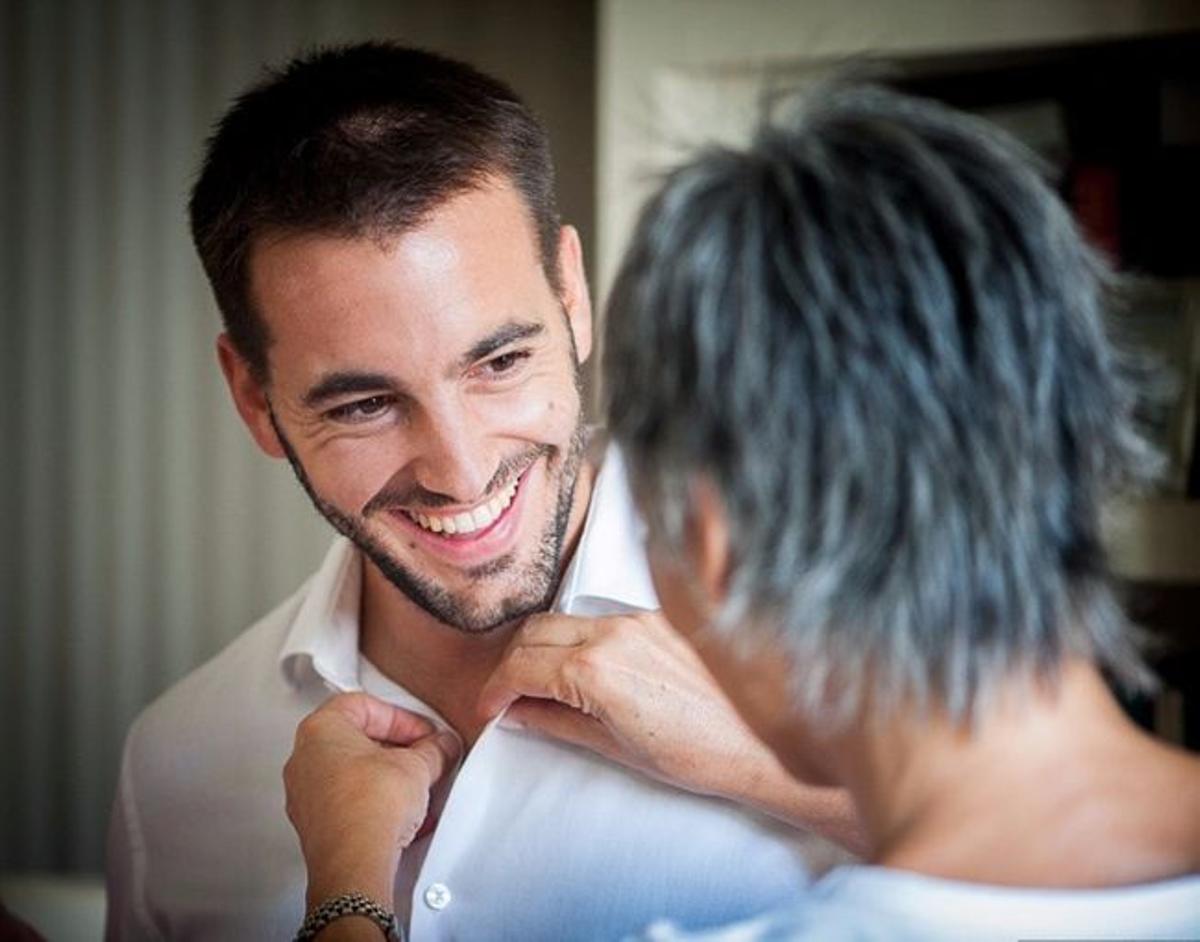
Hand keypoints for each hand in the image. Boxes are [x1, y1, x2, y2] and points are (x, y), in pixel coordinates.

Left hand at [283, 693, 460, 907]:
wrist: (355, 864)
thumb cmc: (369, 808)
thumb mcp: (417, 766)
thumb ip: (434, 750)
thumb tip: (441, 746)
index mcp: (320, 730)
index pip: (364, 705)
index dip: (401, 717)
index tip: (423, 733)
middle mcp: (304, 760)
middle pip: (357, 740)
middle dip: (397, 749)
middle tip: (423, 757)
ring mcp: (306, 795)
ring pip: (353, 774)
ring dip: (387, 778)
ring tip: (416, 788)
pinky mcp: (315, 826)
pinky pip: (349, 804)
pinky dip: (376, 804)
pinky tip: (403, 816)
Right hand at [477, 610, 772, 798]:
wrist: (752, 745)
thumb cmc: (690, 754)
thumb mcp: (609, 745)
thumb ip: (553, 721)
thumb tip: (518, 711)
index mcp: (596, 669)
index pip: (520, 664)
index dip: (495, 688)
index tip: (491, 707)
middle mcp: (614, 632)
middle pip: (533, 632)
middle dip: (511, 663)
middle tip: (508, 697)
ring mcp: (637, 621)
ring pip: (564, 619)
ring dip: (541, 646)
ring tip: (542, 684)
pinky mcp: (656, 619)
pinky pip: (599, 619)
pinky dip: (576, 639)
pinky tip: (581, 669)